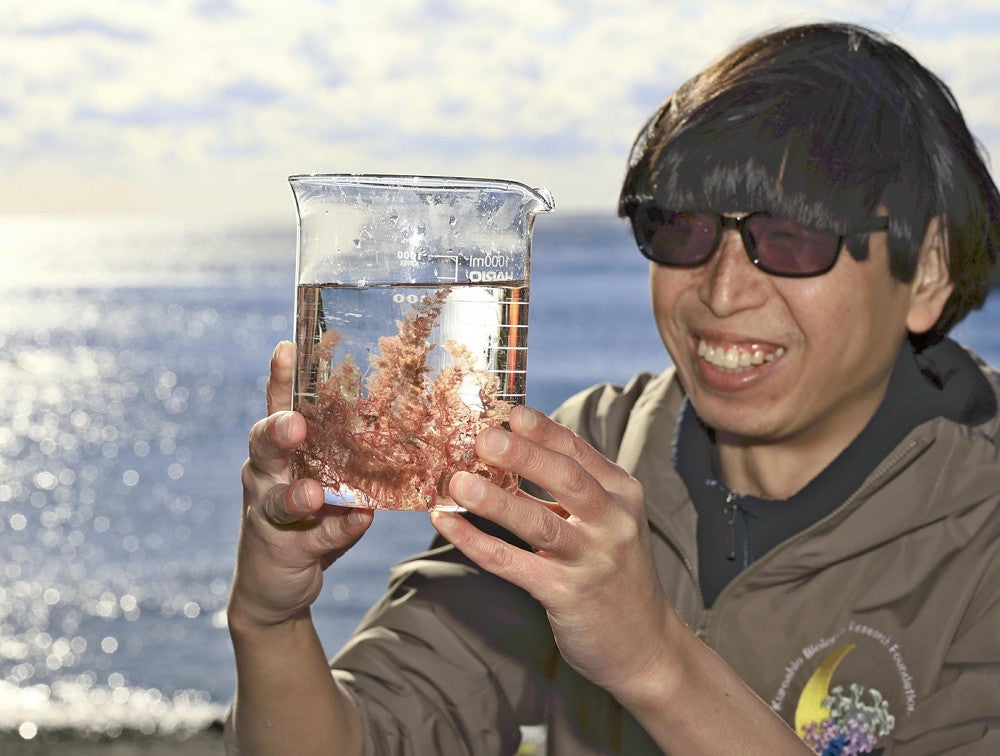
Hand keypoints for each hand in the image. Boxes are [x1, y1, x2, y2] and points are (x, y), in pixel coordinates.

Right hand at [228, 341, 373, 628]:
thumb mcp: (329, 478)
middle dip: (278, 431)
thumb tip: (403, 418)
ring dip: (296, 494)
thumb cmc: (309, 517)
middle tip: (295, 423)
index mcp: (280, 449)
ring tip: (311, 493)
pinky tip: (358, 522)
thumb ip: (351, 454)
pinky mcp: (282, 548)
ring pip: (276, 497)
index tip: (286, 348)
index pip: (278, 406)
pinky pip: (313, 537)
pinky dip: (338, 530)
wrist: (277, 585)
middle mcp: (265, 474)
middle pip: (263, 445)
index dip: (280, 378)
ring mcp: (267, 513)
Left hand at [430, 405, 673, 699]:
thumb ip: (569, 488)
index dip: (543, 430)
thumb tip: (508, 450)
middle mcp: (613, 522)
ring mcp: (592, 559)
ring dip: (495, 500)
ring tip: (457, 482)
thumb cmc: (614, 571)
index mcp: (622, 494)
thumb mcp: (607, 520)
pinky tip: (448, 524)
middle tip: (483, 438)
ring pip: (539, 522)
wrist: (645, 644)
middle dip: (523, 455)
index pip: (579, 452)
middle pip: (566, 479)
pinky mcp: (567, 594)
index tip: (510, 411)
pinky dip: (476, 542)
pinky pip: (513, 563)